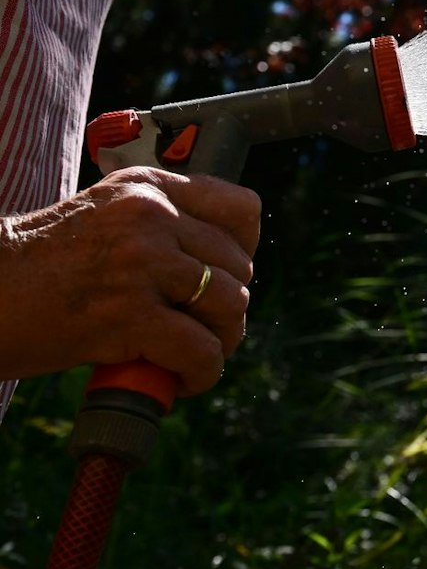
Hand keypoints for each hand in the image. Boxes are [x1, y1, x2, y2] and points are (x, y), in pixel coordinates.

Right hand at [0, 167, 261, 395]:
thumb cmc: (40, 265)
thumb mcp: (105, 215)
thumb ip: (158, 222)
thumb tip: (221, 260)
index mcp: (149, 188)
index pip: (242, 209)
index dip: (244, 250)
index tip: (225, 274)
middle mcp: (151, 217)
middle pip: (239, 267)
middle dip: (226, 306)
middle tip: (200, 328)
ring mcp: (142, 263)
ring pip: (230, 306)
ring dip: (221, 340)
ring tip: (195, 353)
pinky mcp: (129, 315)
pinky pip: (200, 350)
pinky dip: (202, 373)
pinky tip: (184, 380)